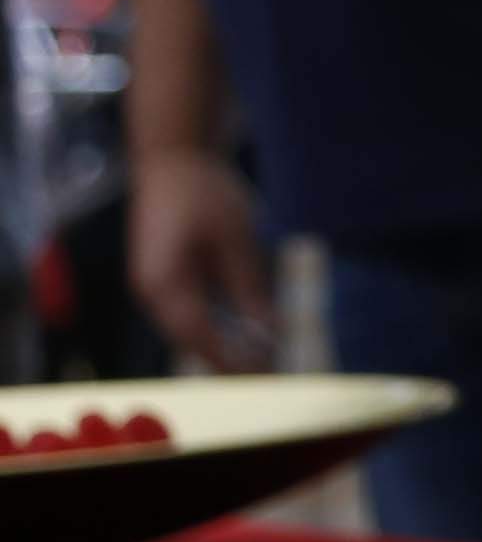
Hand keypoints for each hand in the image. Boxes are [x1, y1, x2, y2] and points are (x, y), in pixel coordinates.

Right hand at [129, 143, 276, 367]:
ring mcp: (154, 286)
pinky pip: (190, 317)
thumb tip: (270, 332)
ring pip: (189, 333)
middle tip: (270, 382)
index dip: (232, 361)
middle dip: (228, 363)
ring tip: (263, 370)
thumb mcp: (237, 238)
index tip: (264, 379)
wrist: (172, 159)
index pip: (199, 336)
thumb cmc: (203, 192)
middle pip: (191, 341)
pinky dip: (216, 332)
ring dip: (222, 351)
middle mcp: (151, 291)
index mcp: (163, 282)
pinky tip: (246, 344)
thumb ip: (249, 287)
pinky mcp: (165, 280)